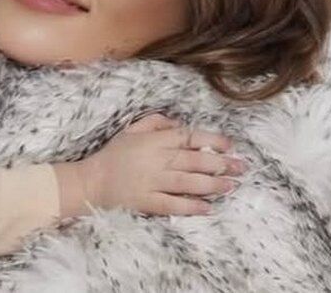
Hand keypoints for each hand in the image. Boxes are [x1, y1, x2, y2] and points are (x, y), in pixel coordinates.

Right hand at [61, 113, 245, 216]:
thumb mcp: (132, 130)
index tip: (230, 145)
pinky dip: (191, 206)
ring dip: (212, 184)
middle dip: (221, 163)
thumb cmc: (113, 155)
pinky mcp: (146, 202)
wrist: (90, 182)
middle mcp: (156, 160)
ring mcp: (152, 182)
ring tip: (231, 186)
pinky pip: (172, 204)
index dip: (211, 140)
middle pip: (194, 160)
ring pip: (188, 182)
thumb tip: (178, 124)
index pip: (188, 136)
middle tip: (241, 167)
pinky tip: (208, 208)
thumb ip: (156, 123)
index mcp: (154, 141)